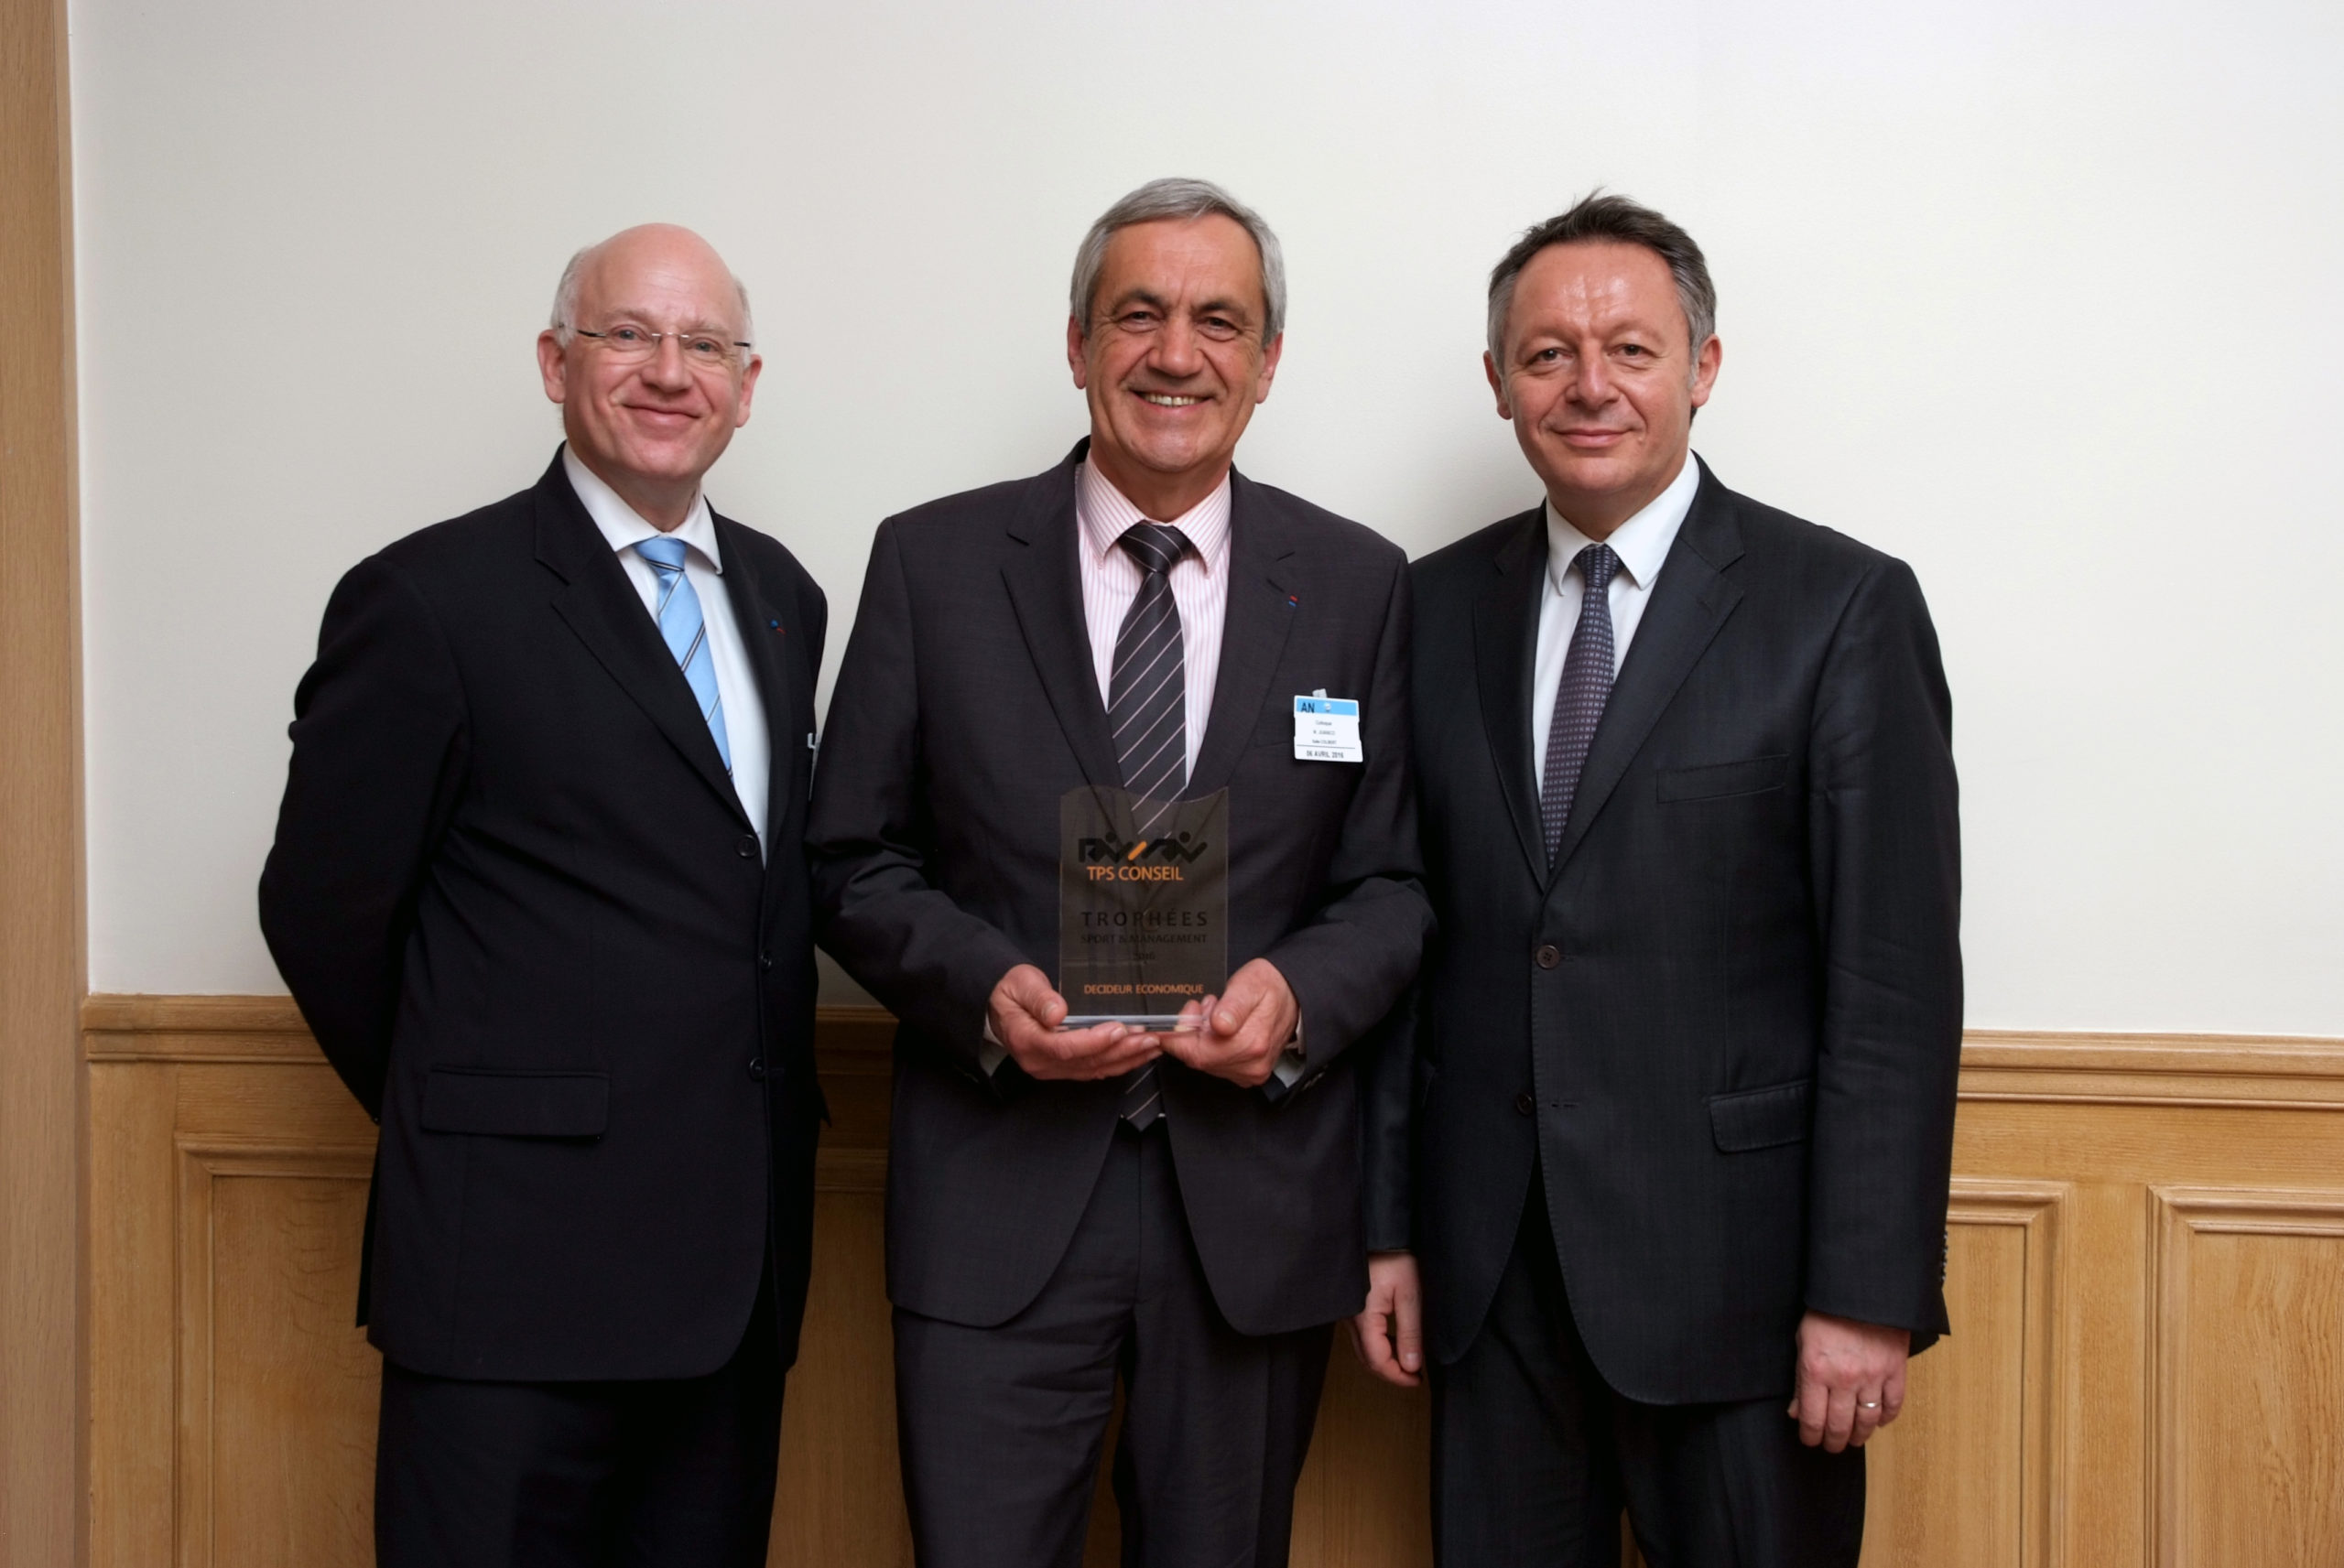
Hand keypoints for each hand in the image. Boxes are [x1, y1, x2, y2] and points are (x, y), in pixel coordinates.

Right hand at [989, 964, 1160, 1080]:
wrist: (1000, 1005)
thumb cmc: (1012, 991)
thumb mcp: (1022, 984)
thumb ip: (1039, 998)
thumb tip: (1058, 1012)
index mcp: (1027, 1041)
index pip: (1064, 1047)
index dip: (1094, 1041)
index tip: (1118, 1029)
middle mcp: (1039, 1062)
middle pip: (1085, 1061)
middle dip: (1121, 1050)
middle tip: (1150, 1037)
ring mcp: (1052, 1069)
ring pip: (1094, 1069)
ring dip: (1126, 1059)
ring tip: (1153, 1045)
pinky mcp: (1063, 1068)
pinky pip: (1094, 1070)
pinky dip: (1119, 1062)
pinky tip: (1139, 1054)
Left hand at [1160, 958, 1298, 1087]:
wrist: (1294, 996)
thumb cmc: (1270, 987)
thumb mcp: (1249, 984)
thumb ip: (1233, 1005)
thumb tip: (1220, 1025)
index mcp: (1252, 1043)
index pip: (1197, 1053)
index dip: (1178, 1038)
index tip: (1176, 1019)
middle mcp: (1252, 1064)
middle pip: (1199, 1059)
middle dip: (1191, 1033)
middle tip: (1202, 1007)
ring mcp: (1251, 1072)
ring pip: (1206, 1062)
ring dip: (1202, 1039)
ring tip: (1215, 1014)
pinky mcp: (1250, 1074)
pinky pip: (1216, 1065)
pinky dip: (1211, 1047)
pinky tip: (1221, 1030)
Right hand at [1346, 1251, 1423, 1387]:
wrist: (1378, 1231)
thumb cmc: (1394, 1257)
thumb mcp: (1410, 1295)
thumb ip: (1410, 1333)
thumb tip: (1411, 1366)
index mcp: (1364, 1317)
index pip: (1377, 1361)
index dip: (1398, 1376)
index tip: (1417, 1380)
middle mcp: (1351, 1318)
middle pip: (1367, 1359)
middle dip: (1391, 1372)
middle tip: (1415, 1376)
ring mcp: (1350, 1312)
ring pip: (1364, 1348)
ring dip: (1385, 1359)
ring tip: (1410, 1361)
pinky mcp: (1353, 1304)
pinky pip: (1363, 1335)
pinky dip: (1380, 1345)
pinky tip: (1397, 1341)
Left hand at [1788, 1310, 1910, 1451]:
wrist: (1862, 1289)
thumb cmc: (1827, 1312)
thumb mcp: (1802, 1342)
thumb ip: (1799, 1380)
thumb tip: (1796, 1412)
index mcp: (1816, 1370)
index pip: (1812, 1418)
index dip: (1810, 1436)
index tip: (1810, 1441)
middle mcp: (1844, 1378)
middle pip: (1839, 1425)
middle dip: (1833, 1442)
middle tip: (1831, 1446)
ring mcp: (1873, 1377)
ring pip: (1867, 1421)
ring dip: (1859, 1436)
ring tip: (1853, 1439)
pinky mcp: (1895, 1371)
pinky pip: (1893, 1406)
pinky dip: (1885, 1419)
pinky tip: (1877, 1422)